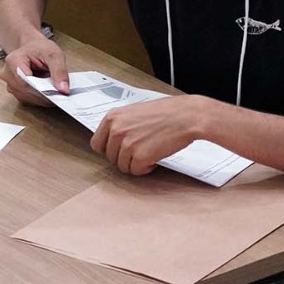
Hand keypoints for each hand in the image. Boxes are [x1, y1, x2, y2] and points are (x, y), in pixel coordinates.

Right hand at [0, 35, 68, 105]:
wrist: (33, 47)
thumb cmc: (40, 48)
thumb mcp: (54, 54)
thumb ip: (60, 71)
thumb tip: (63, 89)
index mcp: (14, 61)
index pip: (26, 82)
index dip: (41, 91)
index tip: (56, 93)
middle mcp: (8, 73)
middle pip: (25, 91)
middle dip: (43, 96)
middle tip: (59, 95)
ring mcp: (9, 83)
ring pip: (25, 97)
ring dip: (41, 98)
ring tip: (54, 93)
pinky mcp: (14, 90)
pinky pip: (26, 99)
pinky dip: (38, 99)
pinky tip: (47, 94)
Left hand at [91, 95, 213, 174]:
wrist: (187, 116)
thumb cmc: (166, 112)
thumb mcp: (134, 112)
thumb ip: (121, 125)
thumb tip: (111, 141)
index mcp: (112, 117)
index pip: (97, 144)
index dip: (109, 150)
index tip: (120, 151)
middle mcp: (116, 130)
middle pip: (110, 158)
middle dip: (125, 158)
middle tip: (141, 150)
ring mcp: (127, 144)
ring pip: (123, 167)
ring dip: (136, 164)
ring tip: (150, 152)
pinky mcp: (140, 156)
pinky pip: (136, 171)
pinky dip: (146, 168)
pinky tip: (155, 158)